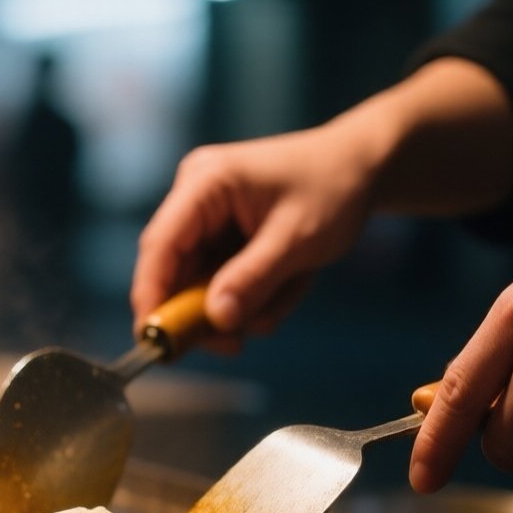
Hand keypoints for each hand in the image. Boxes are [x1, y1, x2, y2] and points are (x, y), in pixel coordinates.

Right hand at [132, 126, 379, 353]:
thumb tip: (215, 320)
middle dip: (204, 311)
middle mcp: (195, 197)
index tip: (155, 339)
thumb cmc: (333, 189)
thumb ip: (253, 279)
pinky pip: (223, 279)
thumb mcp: (297, 240)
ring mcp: (207, 216)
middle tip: (235, 345)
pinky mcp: (222, 233)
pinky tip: (288, 284)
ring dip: (240, 304)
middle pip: (174, 270)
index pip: (159, 245)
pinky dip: (253, 294)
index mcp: (205, 183)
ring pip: (201, 282)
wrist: (361, 167)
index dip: (151, 294)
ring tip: (285, 296)